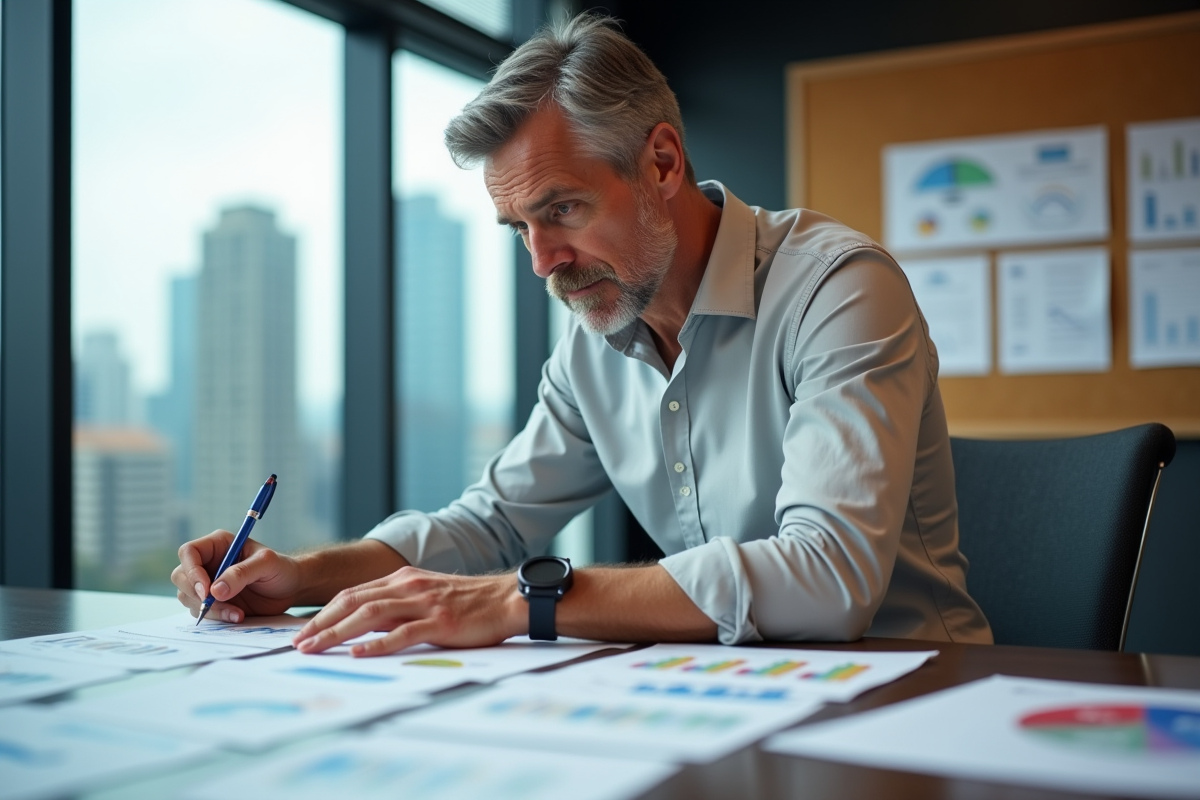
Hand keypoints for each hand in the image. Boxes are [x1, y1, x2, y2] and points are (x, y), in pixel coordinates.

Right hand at [171, 530, 304, 622]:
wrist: (291, 588)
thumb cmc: (280, 568)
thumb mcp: (266, 564)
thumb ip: (241, 573)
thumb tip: (214, 590)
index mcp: (218, 545)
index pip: (189, 552)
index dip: (191, 571)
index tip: (207, 590)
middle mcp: (208, 563)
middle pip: (180, 576)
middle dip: (195, 593)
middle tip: (213, 603)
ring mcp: (208, 584)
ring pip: (188, 597)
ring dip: (209, 609)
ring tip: (237, 613)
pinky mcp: (214, 603)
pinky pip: (202, 612)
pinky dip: (216, 617)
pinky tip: (237, 616)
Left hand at [292, 566, 525, 656]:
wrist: (507, 599)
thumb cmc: (469, 602)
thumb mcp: (427, 594)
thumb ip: (399, 604)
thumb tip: (365, 625)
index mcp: (403, 578)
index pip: (352, 593)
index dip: (324, 612)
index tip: (304, 630)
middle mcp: (408, 587)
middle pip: (353, 601)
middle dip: (321, 623)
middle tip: (298, 643)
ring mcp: (423, 604)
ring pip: (369, 615)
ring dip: (337, 632)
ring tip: (315, 647)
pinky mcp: (439, 623)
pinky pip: (402, 634)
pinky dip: (376, 644)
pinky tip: (357, 653)